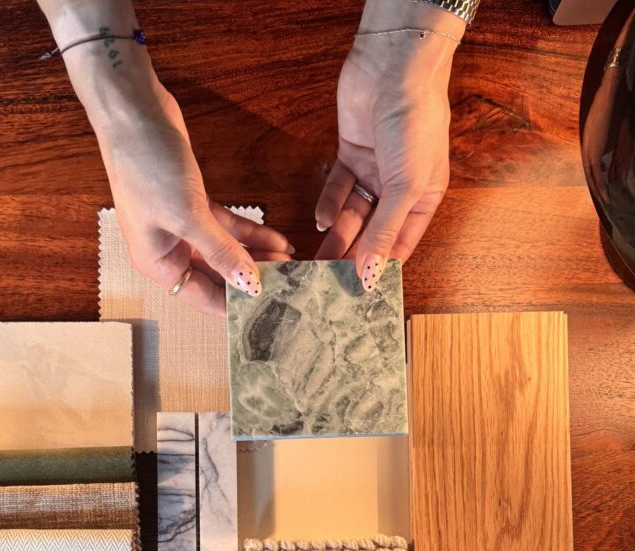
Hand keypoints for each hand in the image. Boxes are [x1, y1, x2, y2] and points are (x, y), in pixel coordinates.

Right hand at [99, 77, 293, 315]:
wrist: (132, 109)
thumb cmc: (147, 167)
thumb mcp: (187, 216)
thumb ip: (222, 253)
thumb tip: (248, 286)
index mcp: (158, 264)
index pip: (203, 297)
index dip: (235, 304)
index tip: (270, 308)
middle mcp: (169, 250)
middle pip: (218, 276)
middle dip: (252, 279)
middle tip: (289, 283)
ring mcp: (181, 226)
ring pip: (226, 251)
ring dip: (257, 256)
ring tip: (290, 262)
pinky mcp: (194, 202)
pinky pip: (227, 227)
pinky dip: (251, 232)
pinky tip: (279, 238)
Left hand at [316, 10, 461, 289]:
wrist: (395, 67)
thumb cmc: (416, 123)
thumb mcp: (405, 186)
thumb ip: (385, 232)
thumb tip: (372, 276)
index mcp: (423, 200)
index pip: (400, 246)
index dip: (380, 269)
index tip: (359, 293)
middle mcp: (399, 190)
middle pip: (371, 234)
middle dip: (351, 256)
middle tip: (328, 281)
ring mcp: (374, 173)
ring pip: (351, 215)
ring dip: (336, 236)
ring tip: (317, 259)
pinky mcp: (351, 156)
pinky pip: (338, 189)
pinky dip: (329, 203)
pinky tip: (321, 219)